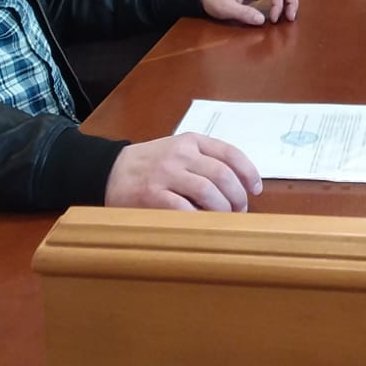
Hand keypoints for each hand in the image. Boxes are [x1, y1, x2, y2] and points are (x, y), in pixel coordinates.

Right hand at [104, 133, 260, 210]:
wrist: (109, 171)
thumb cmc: (150, 164)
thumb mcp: (178, 150)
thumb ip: (204, 160)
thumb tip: (238, 186)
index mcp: (191, 141)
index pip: (230, 153)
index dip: (248, 172)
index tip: (256, 189)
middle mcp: (180, 154)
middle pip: (222, 175)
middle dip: (237, 196)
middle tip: (240, 211)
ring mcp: (166, 174)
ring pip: (208, 192)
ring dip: (222, 210)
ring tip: (224, 219)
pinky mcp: (152, 195)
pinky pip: (184, 209)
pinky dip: (199, 219)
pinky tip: (203, 225)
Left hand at [199, 0, 297, 24]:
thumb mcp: (226, 8)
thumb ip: (245, 14)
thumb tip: (262, 21)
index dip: (279, 4)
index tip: (273, 20)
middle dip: (291, 0)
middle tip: (291, 17)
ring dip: (288, 0)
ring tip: (288, 16)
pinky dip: (281, 0)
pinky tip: (280, 12)